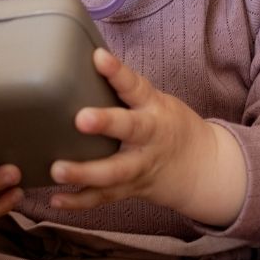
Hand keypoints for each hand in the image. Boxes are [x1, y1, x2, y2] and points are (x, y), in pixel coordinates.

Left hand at [48, 49, 243, 222]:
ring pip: (114, 172)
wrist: (203, 168)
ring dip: (86, 173)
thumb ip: (124, 90)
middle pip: (131, 129)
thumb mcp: (156, 101)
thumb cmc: (170, 126)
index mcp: (154, 108)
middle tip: (81, 118)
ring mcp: (141, 166)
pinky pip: (104, 197)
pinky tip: (56, 200)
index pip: (136, 86)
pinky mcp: (130, 189)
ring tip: (57, 169)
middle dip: (107, 123)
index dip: (118, 72)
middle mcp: (149, 138)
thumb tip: (81, 59)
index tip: (99, 57)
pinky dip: (80, 201)